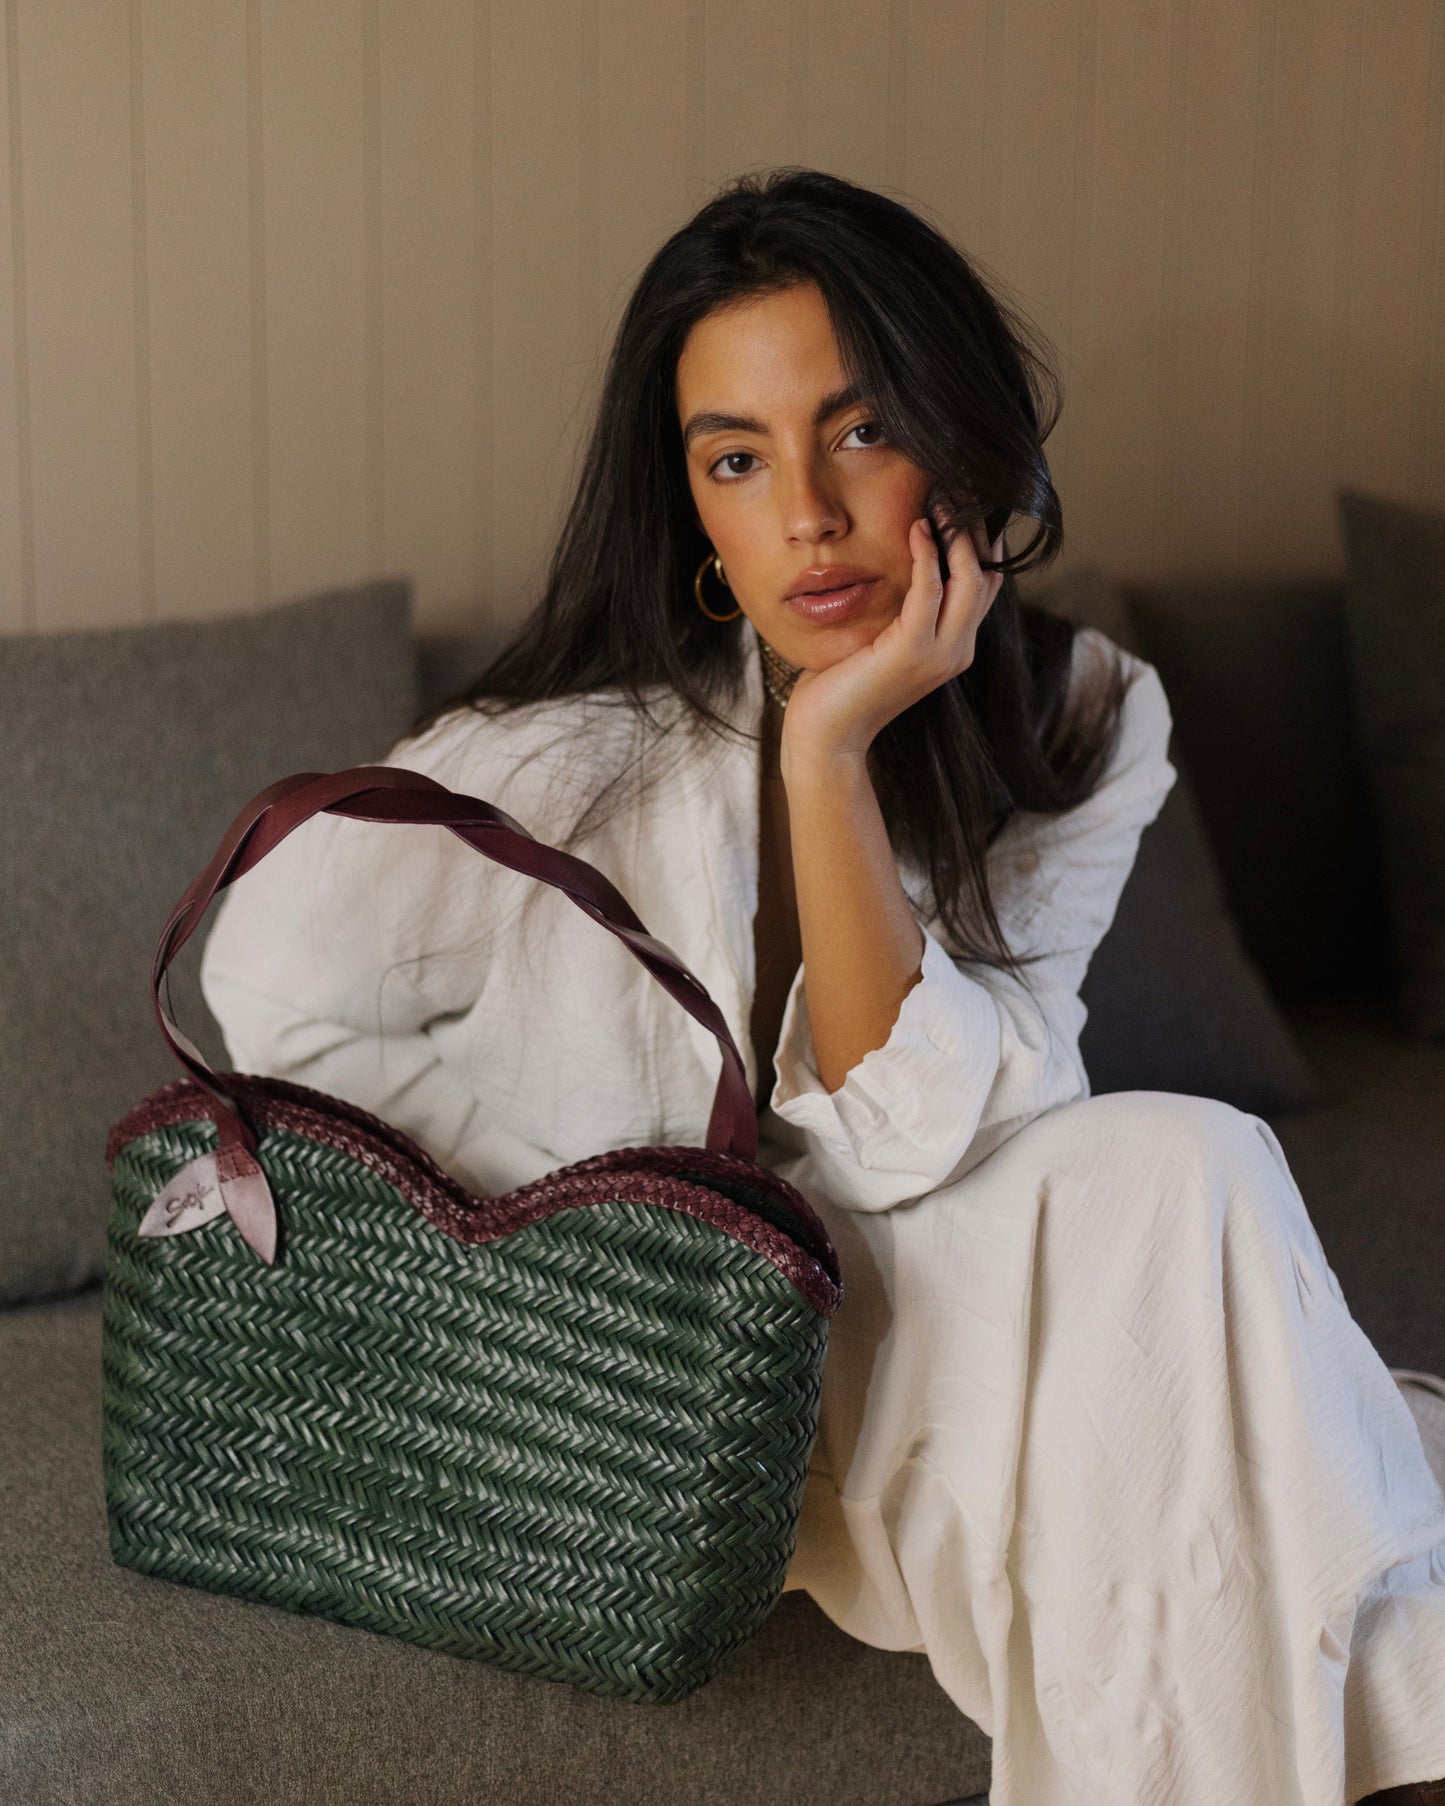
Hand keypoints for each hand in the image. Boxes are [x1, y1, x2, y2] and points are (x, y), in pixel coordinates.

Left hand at [780, 501, 1005, 768]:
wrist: (826, 733)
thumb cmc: (843, 683)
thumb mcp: (881, 637)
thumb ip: (903, 606)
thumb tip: (905, 558)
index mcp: (954, 647)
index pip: (986, 583)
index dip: (981, 541)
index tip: (963, 501)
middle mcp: (957, 650)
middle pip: (989, 575)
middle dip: (977, 528)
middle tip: (958, 488)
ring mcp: (940, 654)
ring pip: (972, 579)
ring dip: (957, 534)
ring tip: (940, 498)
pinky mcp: (913, 651)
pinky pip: (930, 590)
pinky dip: (927, 554)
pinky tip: (915, 527)